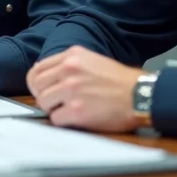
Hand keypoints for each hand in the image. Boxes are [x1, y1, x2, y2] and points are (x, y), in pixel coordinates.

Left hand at [26, 46, 143, 132]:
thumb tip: (43, 75)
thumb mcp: (92, 61)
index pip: (37, 69)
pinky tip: (78, 117)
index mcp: (72, 56)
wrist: (141, 95)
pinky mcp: (77, 110)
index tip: (41, 91)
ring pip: (44, 103)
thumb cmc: (119, 81)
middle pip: (37, 87)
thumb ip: (68, 65)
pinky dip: (64, 121)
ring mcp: (72, 90)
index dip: (36, 83)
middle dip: (44, 97)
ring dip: (54, 109)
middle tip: (55, 104)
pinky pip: (55, 119)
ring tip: (70, 110)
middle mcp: (69, 70)